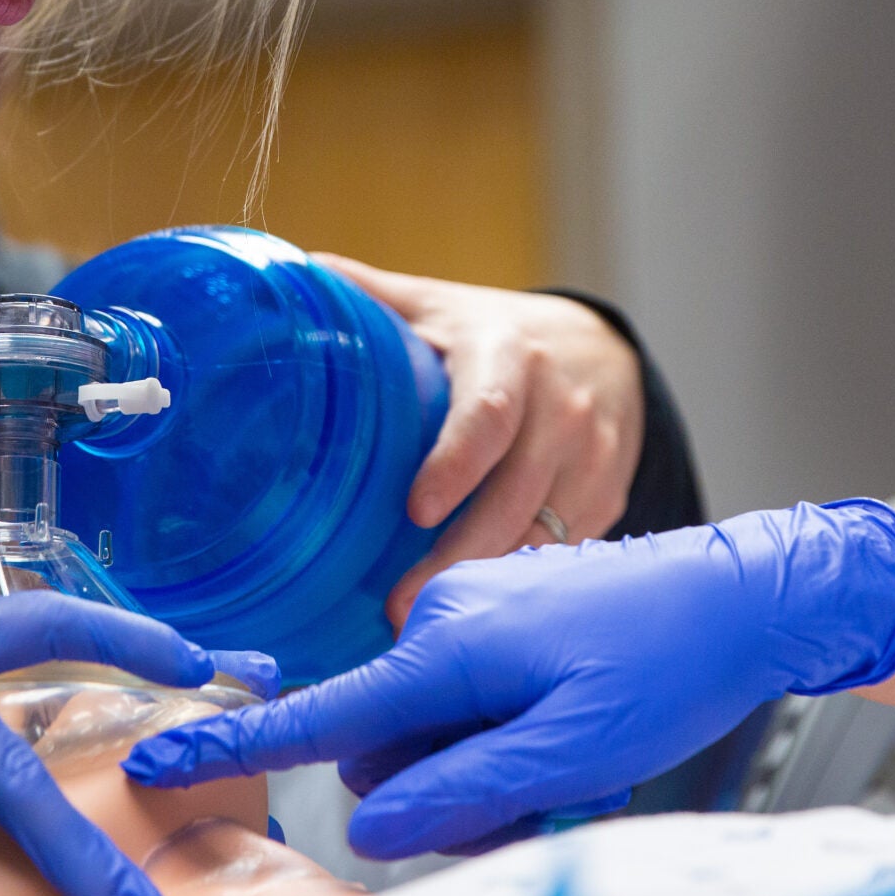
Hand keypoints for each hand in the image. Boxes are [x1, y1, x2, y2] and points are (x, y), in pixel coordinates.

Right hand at [123, 501, 894, 857]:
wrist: (744, 592)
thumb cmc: (669, 664)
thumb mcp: (574, 752)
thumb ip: (463, 791)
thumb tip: (364, 825)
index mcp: (447, 648)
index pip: (324, 715)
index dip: (238, 746)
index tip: (156, 763)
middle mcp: (442, 616)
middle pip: (392, 746)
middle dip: (445, 792)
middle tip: (547, 799)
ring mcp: (471, 608)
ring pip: (434, 728)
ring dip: (485, 765)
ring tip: (577, 763)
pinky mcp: (499, 612)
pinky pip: (468, 695)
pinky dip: (506, 730)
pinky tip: (576, 731)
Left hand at [315, 255, 644, 625]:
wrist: (603, 350)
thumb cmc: (494, 334)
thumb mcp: (437, 304)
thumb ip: (366, 293)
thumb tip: (286, 271)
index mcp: (509, 356)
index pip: (488, 415)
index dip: (455, 464)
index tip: (415, 511)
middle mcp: (562, 409)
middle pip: (515, 496)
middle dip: (461, 557)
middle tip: (403, 607)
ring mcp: (592, 459)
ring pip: (544, 535)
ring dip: (490, 584)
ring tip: (431, 624)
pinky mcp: (608, 498)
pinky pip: (565, 551)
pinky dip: (524, 583)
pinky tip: (483, 613)